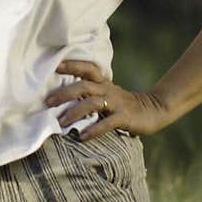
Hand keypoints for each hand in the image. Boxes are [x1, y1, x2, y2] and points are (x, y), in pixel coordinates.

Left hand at [44, 59, 169, 138]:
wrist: (154, 110)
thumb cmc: (123, 103)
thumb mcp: (107, 93)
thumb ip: (90, 93)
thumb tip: (61, 97)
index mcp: (103, 83)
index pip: (87, 68)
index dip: (72, 65)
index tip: (54, 66)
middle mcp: (107, 90)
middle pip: (83, 86)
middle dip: (64, 93)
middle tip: (47, 102)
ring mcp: (116, 103)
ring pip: (92, 103)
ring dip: (74, 112)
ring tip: (61, 123)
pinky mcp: (124, 117)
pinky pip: (107, 123)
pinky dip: (93, 130)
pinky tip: (82, 137)